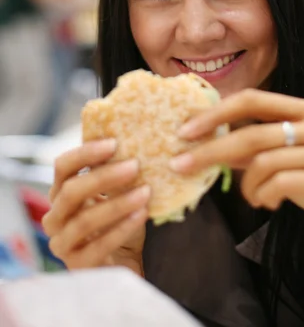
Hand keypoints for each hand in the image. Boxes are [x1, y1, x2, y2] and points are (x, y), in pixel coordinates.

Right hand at [42, 139, 149, 270]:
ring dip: (118, 204)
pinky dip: (121, 228)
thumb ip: (115, 171)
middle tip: (135, 165)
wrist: (124, 260)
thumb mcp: (117, 192)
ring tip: (145, 192)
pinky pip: (98, 246)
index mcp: (60, 193)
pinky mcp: (76, 266)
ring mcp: (61, 243)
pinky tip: (142, 215)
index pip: (62, 167)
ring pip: (84, 220)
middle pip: (71, 191)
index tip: (114, 143)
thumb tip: (132, 141)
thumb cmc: (119, 220)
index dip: (85, 153)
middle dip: (104, 177)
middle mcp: (54, 217)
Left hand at [170, 89, 303, 252]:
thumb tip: (198, 139)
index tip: (185, 130)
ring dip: (247, 186)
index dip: (216, 113)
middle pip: (253, 133)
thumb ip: (246, 144)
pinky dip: (264, 197)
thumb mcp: (276, 155)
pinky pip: (280, 184)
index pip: (252, 99)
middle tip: (180, 165)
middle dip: (211, 151)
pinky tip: (268, 203)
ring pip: (264, 162)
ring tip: (251, 196)